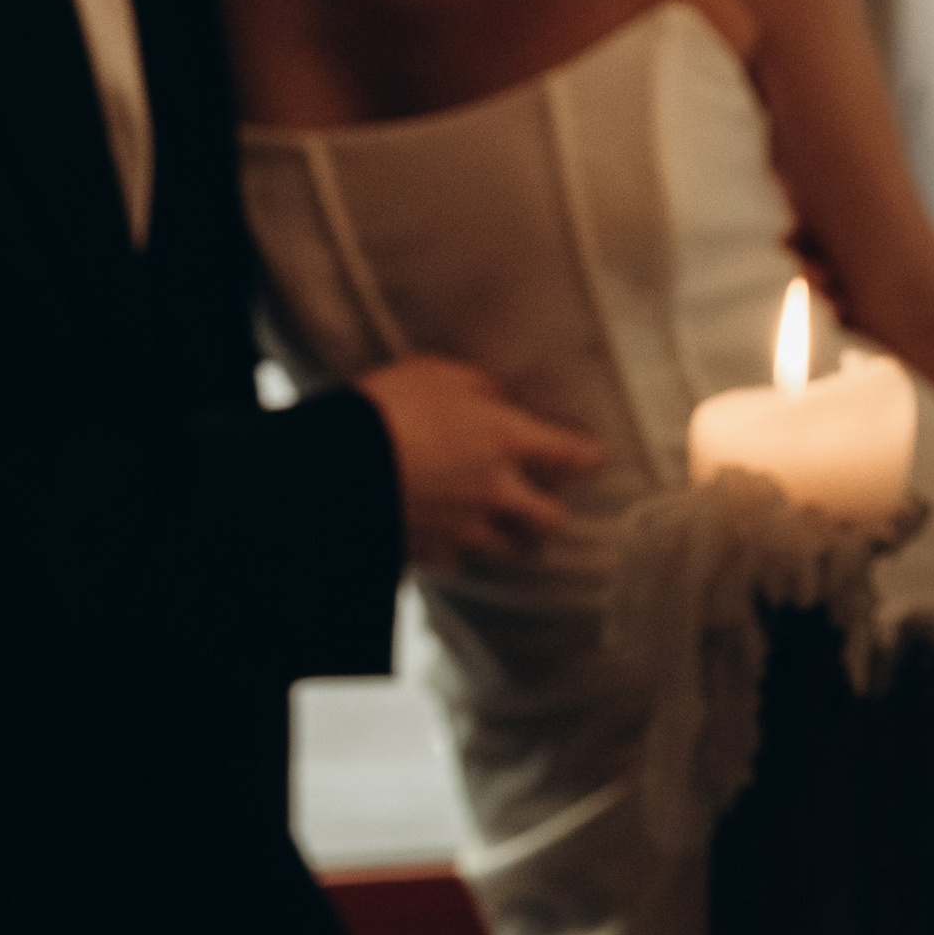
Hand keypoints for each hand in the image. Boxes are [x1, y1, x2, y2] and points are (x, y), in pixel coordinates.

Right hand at [360, 356, 604, 567]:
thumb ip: (477, 386)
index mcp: (505, 440)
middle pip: (550, 521)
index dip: (590, 457)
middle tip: (547, 507)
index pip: (571, 455)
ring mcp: (464, 529)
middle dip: (553, 515)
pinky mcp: (431, 551)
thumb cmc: (388, 405)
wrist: (337, 465)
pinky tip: (453, 539)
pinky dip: (461, 552)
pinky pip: (460, 562)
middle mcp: (495, 491)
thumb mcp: (436, 373)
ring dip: (512, 539)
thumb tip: (498, 395)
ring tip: (506, 529)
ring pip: (509, 550)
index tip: (597, 458)